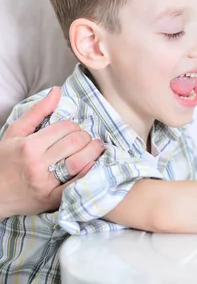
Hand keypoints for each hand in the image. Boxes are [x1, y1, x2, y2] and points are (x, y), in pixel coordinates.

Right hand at [0, 87, 103, 217]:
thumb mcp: (15, 133)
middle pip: (76, 142)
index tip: (73, 129)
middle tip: (84, 138)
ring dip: (93, 151)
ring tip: (94, 147)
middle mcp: (37, 165)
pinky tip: (91, 164)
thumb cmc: (4, 160)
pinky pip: (78, 183)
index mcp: (29, 147)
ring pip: (81, 161)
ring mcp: (46, 184)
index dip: (74, 126)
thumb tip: (57, 91)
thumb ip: (37, 111)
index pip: (65, 128)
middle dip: (85, 137)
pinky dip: (90, 171)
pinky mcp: (53, 199)